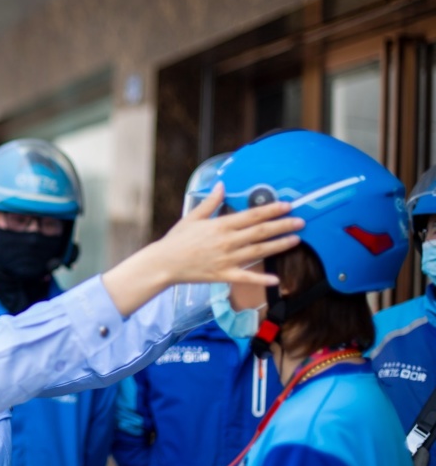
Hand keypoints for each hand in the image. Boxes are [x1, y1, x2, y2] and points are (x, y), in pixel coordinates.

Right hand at [155, 182, 302, 285]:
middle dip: (283, 225)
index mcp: (220, 225)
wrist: (164, 263)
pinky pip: (246, 277)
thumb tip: (221, 186)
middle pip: (261, 232)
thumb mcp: (192, 217)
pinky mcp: (223, 275)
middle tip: (300, 221)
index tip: (286, 205)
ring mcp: (227, 259)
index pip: (252, 215)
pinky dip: (261, 278)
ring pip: (259, 251)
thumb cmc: (176, 240)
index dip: (271, 209)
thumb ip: (210, 202)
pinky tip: (276, 278)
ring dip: (279, 245)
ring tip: (295, 240)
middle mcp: (227, 241)